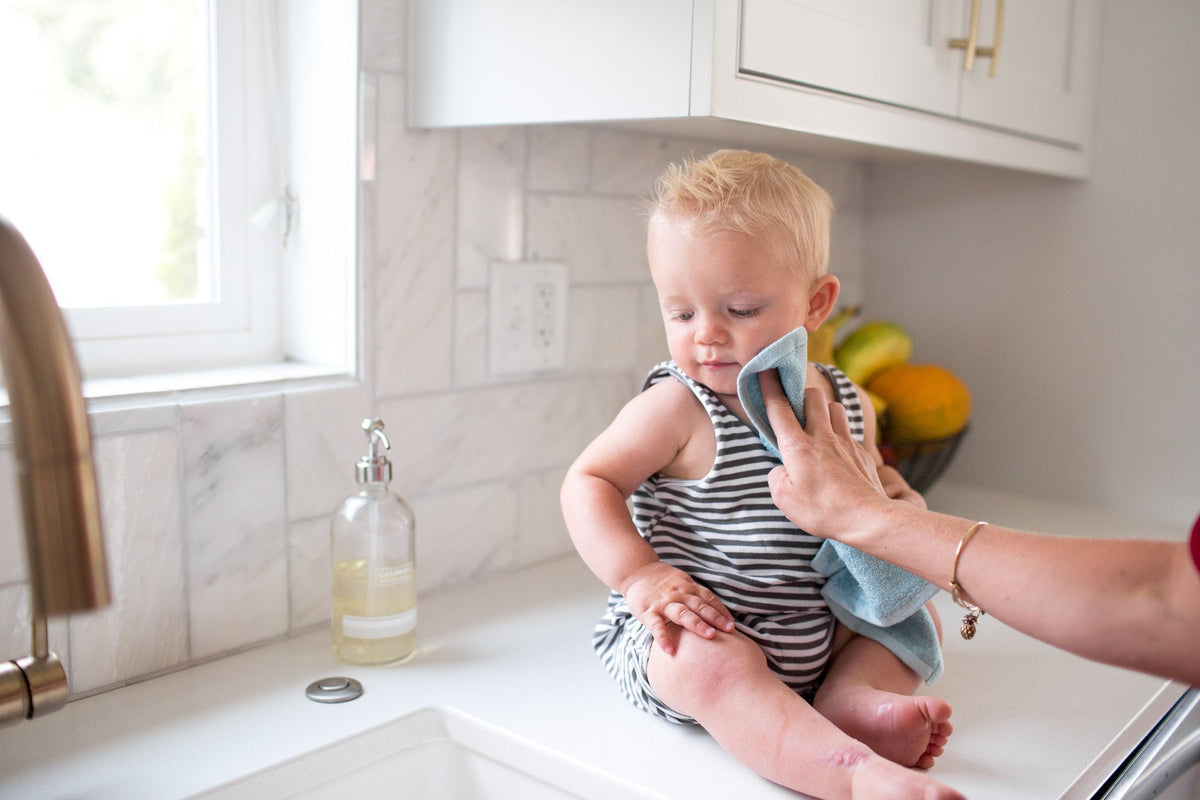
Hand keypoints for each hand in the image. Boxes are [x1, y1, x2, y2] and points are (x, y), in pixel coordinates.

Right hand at [622, 562, 734, 655]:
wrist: (636, 571)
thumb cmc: (662, 582)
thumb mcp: (681, 582)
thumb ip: (696, 595)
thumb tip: (717, 613)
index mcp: (688, 587)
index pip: (708, 598)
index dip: (721, 611)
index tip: (732, 624)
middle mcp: (678, 594)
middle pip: (699, 606)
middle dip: (715, 618)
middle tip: (728, 630)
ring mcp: (663, 603)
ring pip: (682, 613)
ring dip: (697, 624)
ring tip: (709, 636)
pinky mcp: (648, 611)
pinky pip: (657, 626)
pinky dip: (663, 638)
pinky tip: (670, 650)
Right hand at [759, 371, 890, 539]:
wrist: (868, 518)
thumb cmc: (824, 511)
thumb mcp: (785, 500)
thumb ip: (776, 477)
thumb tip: (783, 469)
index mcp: (798, 447)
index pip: (779, 408)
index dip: (769, 387)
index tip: (764, 371)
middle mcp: (823, 437)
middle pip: (813, 396)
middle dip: (802, 394)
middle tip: (796, 407)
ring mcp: (845, 443)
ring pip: (836, 408)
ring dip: (825, 410)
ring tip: (818, 425)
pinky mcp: (862, 453)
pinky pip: (849, 432)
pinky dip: (840, 433)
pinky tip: (837, 451)